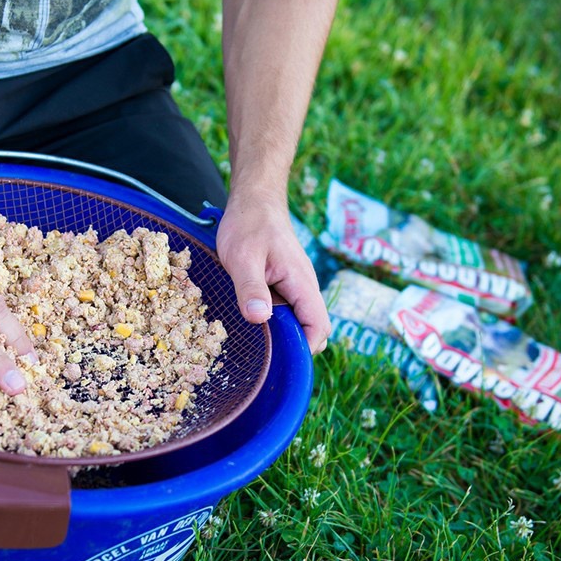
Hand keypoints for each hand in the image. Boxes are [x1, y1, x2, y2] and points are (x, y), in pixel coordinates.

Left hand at [215, 189, 330, 353]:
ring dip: (283, 336)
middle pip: (312, 329)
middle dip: (294, 348)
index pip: (318, 326)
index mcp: (301, 282)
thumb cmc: (248, 224)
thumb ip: (251, 287)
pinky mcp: (284, 285)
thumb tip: (260, 318)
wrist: (254, 199)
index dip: (305, 349)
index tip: (280, 362)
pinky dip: (275, 323)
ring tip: (255, 345)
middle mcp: (304, 287)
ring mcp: (295, 286)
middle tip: (262, 357)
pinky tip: (252, 324)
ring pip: (299, 322)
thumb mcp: (242, 257)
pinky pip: (287, 312)